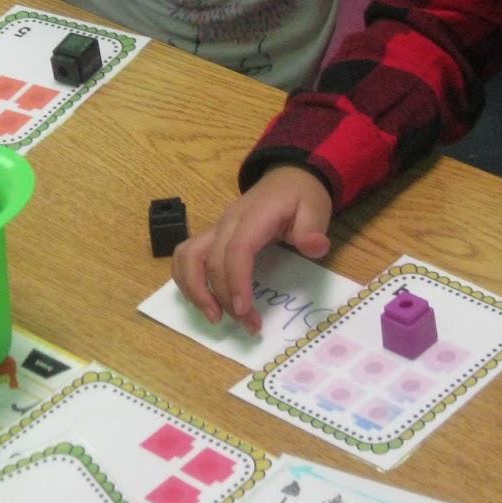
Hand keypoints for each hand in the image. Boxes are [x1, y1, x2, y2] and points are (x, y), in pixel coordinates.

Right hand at [171, 165, 332, 333]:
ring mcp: (216, 229)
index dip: (236, 281)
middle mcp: (227, 222)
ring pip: (188, 256)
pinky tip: (201, 300)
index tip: (245, 310)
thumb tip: (315, 247)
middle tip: (248, 324)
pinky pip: (186, 255)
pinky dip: (186, 280)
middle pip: (212, 261)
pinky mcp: (212, 236)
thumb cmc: (300, 197)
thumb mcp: (315, 209)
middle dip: (225, 298)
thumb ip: (313, 229)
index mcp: (254, 217)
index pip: (237, 249)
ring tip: (214, 317)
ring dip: (194, 289)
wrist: (288, 178)